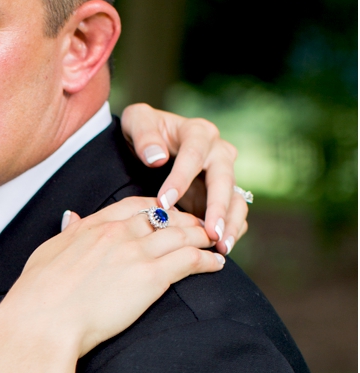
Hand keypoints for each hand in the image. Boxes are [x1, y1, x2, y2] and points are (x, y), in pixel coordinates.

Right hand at [0, 196, 224, 359]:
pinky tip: (217, 264)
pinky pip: (190, 259)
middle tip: (201, 226)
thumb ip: (66, 234)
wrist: (41, 322)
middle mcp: (117, 233)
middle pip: (164, 216)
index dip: (156, 207)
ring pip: (182, 234)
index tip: (167, 211)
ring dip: (203, 236)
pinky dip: (207, 259)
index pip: (133, 206)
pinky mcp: (151, 277)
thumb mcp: (46, 254)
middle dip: (186, 219)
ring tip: (215, 242)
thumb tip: (71, 218)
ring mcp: (136, 253)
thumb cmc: (35, 297)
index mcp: (93, 226)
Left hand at [119, 103, 246, 256]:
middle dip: (218, 208)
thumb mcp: (137, 121)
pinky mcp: (223, 196)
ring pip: (236, 199)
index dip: (180, 179)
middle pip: (224, 180)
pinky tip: (221, 251)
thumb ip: (145, 134)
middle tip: (210, 234)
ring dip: (231, 224)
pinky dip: (231, 231)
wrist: (151, 146)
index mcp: (198, 133)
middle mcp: (217, 153)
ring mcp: (223, 177)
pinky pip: (234, 214)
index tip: (164, 203)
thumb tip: (157, 158)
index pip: (193, 155)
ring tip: (222, 248)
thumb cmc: (144, 132)